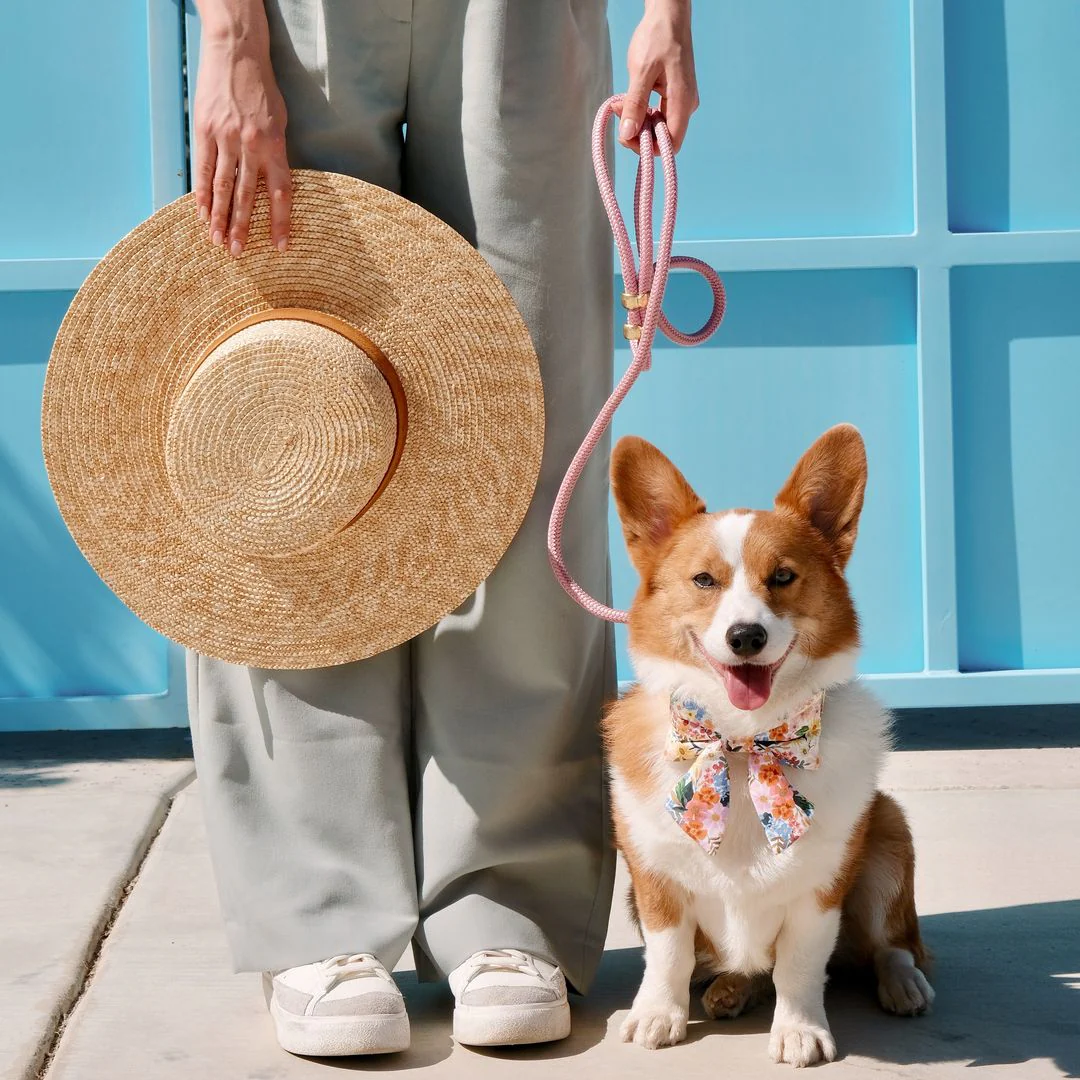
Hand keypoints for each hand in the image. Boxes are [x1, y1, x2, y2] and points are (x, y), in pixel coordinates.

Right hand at [193, 28, 290, 253]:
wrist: (236, 52)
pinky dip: (201, 192)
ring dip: (218, 217)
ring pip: (221, 186)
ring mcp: (225, 138)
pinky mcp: (205, 129)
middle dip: (242, 228)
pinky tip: (200, 212)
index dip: (281, 222)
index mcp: (274, 146)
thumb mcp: (280, 121)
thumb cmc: (263, 89)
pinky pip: (202, 167)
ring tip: (216, 240)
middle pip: (246, 196)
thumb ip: (277, 153)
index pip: (280, 193)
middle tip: (237, 253)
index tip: (280, 247)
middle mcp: (250, 146)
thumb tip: (273, 183)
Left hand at [617, 0, 697, 153]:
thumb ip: (635, 105)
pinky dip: (642, 112)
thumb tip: (628, 134)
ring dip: (638, 121)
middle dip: (638, 132)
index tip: (627, 133)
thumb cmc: (657, 37)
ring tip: (623, 102)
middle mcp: (685, 106)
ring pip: (658, 127)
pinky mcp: (673, 96)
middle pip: (662, 138)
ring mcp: (680, 101)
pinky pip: (657, 115)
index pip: (670, 144)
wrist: (668, 15)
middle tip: (620, 110)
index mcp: (682, 102)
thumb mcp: (641, 71)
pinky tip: (631, 99)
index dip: (647, 147)